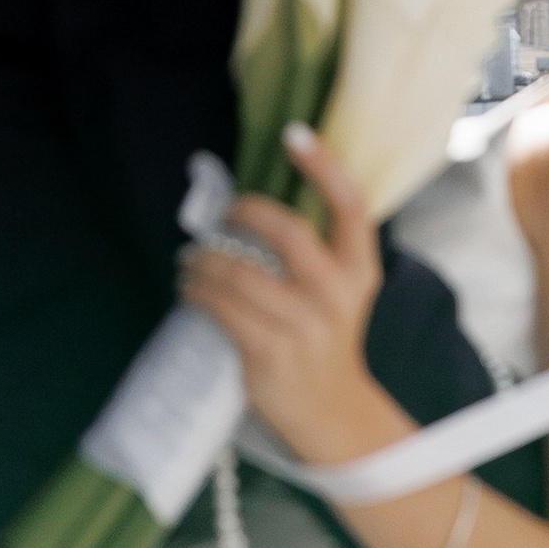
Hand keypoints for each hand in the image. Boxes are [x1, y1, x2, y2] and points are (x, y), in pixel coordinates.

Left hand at [179, 127, 389, 468]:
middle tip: (224, 213)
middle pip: (287, 232)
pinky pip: (221, 308)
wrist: (332, 413)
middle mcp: (335, 294)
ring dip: (204, 259)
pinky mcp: (269, 353)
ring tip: (191, 260)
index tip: (294, 134)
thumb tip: (254, 206)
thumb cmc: (326, 338)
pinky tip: (189, 288)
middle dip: (245, 211)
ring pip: (239, 272)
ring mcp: (303, 326)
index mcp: (359, 271)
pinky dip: (197, 292)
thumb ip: (315, 253)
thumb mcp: (340, 291)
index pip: (350, 205)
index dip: (323, 164)